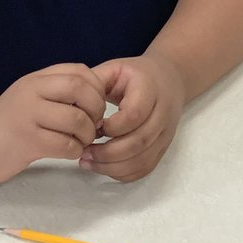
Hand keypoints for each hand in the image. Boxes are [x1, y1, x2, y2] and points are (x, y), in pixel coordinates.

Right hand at [0, 64, 106, 184]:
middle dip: (96, 108)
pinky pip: (65, 144)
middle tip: (95, 124)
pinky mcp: (27, 141)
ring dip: (88, 134)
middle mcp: (31, 92)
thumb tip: (99, 93)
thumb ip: (58, 90)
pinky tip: (69, 152)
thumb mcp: (32, 97)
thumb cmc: (10, 123)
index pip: (79, 71)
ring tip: (82, 141)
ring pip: (76, 119)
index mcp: (36, 79)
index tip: (96, 105)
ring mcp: (28, 116)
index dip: (97, 88)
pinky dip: (75, 150)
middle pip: (80, 89)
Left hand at [80, 52, 185, 181]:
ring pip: (142, 159)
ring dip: (112, 166)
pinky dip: (123, 173)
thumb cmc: (135, 75)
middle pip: (139, 142)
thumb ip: (93, 83)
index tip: (91, 126)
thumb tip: (74, 106)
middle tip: (84, 153)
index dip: (111, 126)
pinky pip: (145, 168)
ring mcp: (165, 133)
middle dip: (107, 153)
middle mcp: (163, 113)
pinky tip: (104, 167)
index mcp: (150, 89)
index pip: (134, 114)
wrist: (169, 79)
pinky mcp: (163, 147)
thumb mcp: (114, 69)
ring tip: (89, 162)